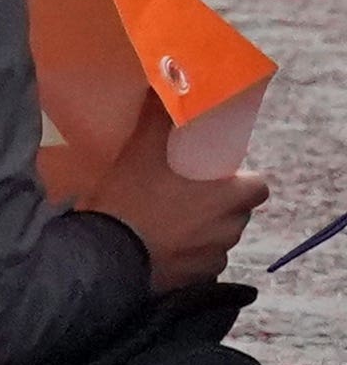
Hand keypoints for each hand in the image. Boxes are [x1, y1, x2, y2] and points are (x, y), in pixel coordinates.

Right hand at [79, 90, 266, 288]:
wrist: (105, 256)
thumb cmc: (130, 200)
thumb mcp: (140, 153)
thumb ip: (157, 120)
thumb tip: (162, 84)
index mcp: (228, 198)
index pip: (258, 187)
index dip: (242, 182)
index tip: (218, 177)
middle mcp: (230, 229)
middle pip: (236, 213)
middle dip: (217, 206)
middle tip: (184, 196)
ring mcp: (214, 257)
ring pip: (217, 239)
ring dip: (201, 232)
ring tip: (166, 225)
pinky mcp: (196, 281)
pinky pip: (199, 264)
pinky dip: (186, 257)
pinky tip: (160, 250)